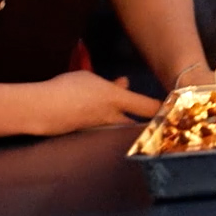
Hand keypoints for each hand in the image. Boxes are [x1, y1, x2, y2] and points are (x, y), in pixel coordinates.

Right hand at [29, 72, 159, 136]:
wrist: (39, 109)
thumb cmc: (67, 88)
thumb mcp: (90, 80)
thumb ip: (111, 85)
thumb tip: (124, 84)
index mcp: (116, 100)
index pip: (148, 107)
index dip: (163, 110)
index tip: (175, 110)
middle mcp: (112, 117)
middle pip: (138, 124)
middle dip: (146, 122)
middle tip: (157, 120)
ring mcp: (100, 129)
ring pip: (120, 125)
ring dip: (124, 119)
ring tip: (123, 111)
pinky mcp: (88, 136)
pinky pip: (103, 128)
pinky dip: (105, 121)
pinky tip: (96, 113)